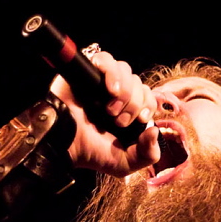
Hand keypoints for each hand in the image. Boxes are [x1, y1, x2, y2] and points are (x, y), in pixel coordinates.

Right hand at [50, 51, 158, 176]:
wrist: (66, 145)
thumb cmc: (91, 154)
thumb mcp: (125, 163)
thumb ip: (148, 154)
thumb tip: (155, 131)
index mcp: (127, 110)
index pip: (148, 95)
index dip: (148, 104)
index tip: (141, 119)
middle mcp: (115, 94)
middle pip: (138, 82)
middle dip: (134, 103)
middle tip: (119, 122)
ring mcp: (100, 82)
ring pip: (125, 70)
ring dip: (124, 91)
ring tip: (110, 109)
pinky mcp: (86, 72)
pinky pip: (105, 59)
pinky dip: (112, 73)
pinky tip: (110, 89)